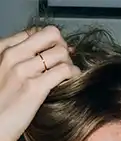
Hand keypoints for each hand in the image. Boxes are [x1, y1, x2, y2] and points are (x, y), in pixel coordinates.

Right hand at [0, 26, 79, 140]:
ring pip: (60, 52)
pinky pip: (64, 71)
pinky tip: (73, 79)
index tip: (55, 51)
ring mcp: (23, 70)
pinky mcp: (35, 88)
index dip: (49, 41)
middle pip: (50, 35)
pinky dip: (73, 73)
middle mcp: (12, 56)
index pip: (34, 32)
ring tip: (68, 73)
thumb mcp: (1, 74)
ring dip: (70, 62)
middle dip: (62, 46)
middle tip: (65, 61)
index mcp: (3, 49)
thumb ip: (17, 62)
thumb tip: (40, 58)